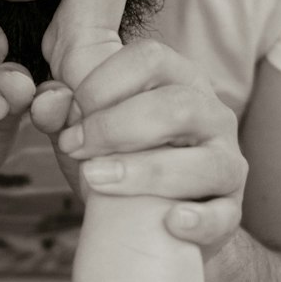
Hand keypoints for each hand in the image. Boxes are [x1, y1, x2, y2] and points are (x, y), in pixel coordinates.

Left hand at [31, 41, 245, 257]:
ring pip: (206, 161)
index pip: (150, 59)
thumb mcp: (83, 127)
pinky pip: (225, 215)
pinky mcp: (230, 211)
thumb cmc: (115, 158)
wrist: (147, 221)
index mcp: (177, 79)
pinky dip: (200, 220)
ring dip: (146, 171)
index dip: (102, 84)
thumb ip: (58, 108)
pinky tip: (170, 222)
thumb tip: (50, 100)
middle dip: (116, 127)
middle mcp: (211, 114)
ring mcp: (227, 162)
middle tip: (74, 148)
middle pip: (177, 106)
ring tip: (96, 181)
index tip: (70, 117)